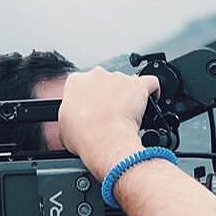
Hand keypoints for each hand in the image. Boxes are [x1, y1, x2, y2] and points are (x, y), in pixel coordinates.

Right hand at [58, 66, 159, 180]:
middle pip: (105, 81)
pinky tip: (150, 102)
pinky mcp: (138, 85)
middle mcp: (97, 75)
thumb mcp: (63, 129)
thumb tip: (72, 125)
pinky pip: (150, 82)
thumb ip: (69, 118)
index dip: (89, 99)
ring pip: (126, 83)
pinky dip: (151, 91)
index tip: (92, 110)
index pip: (82, 84)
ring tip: (128, 115)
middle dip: (108, 96)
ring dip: (128, 96)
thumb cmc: (85, 136)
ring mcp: (119, 79)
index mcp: (76, 82)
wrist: (104, 140)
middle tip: (110, 114)